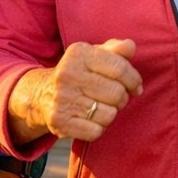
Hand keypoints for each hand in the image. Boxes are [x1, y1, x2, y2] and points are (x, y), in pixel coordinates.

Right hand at [14, 38, 141, 141]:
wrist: (42, 94)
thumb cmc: (78, 73)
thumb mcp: (93, 56)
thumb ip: (115, 50)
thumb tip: (130, 46)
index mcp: (78, 53)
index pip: (119, 68)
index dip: (134, 79)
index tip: (135, 86)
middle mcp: (67, 74)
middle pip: (116, 93)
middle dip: (122, 98)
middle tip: (115, 98)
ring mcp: (62, 99)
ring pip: (109, 114)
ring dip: (110, 113)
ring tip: (101, 107)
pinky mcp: (59, 121)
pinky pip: (96, 131)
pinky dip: (98, 128)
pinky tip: (90, 119)